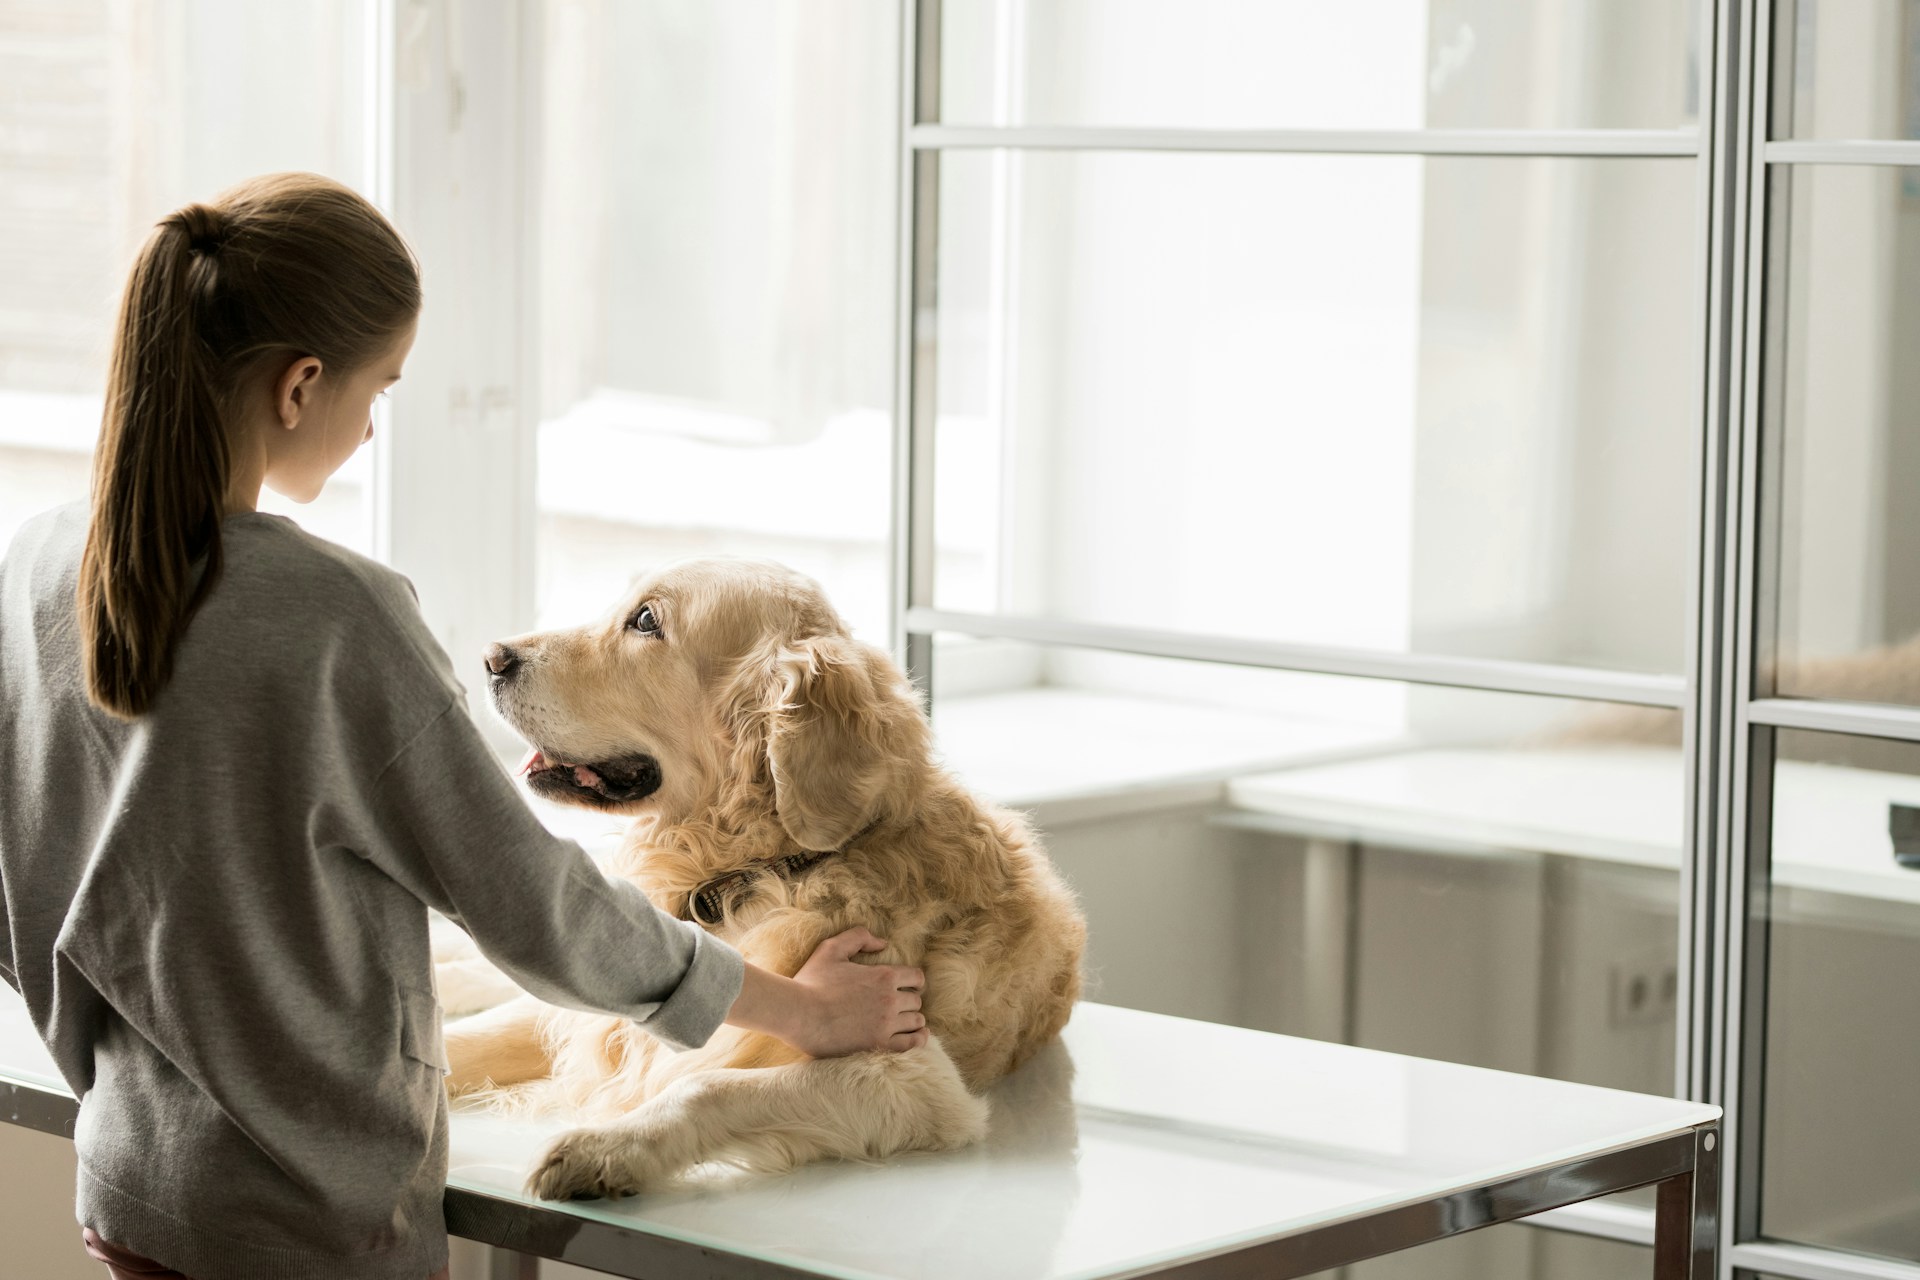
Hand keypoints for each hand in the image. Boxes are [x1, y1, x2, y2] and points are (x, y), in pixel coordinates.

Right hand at [790, 928, 927, 1056]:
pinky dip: (918, 1040)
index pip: (916, 977)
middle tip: (897, 1005)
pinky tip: (916, 1037)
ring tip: (904, 1022)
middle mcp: (890, 999)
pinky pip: (911, 1044)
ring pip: (917, 1022)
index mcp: (884, 975)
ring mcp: (886, 1024)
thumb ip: (858, 937)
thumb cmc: (812, 981)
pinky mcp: (879, 1045)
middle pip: (916, 1001)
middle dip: (909, 1001)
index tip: (907, 986)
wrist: (798, 1014)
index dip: (913, 981)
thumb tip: (882, 943)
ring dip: (912, 1020)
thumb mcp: (831, 948)